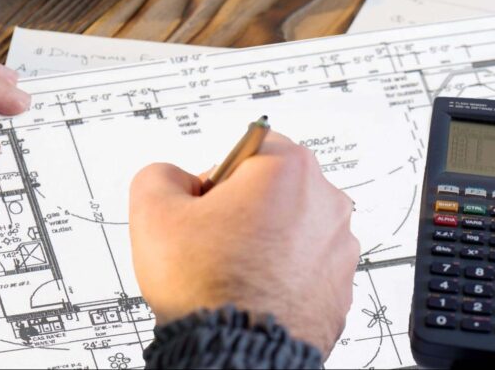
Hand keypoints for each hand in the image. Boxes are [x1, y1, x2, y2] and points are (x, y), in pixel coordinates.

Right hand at [128, 131, 358, 357]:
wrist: (235, 354)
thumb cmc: (206, 287)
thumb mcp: (152, 211)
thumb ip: (160, 174)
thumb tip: (173, 178)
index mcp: (289, 169)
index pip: (250, 146)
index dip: (218, 174)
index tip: (206, 202)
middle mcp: (326, 202)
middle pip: (274, 187)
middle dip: (243, 207)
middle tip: (212, 238)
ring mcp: (340, 248)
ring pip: (291, 227)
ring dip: (264, 240)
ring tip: (230, 270)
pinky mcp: (341, 287)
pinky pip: (305, 265)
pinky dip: (282, 273)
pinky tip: (251, 290)